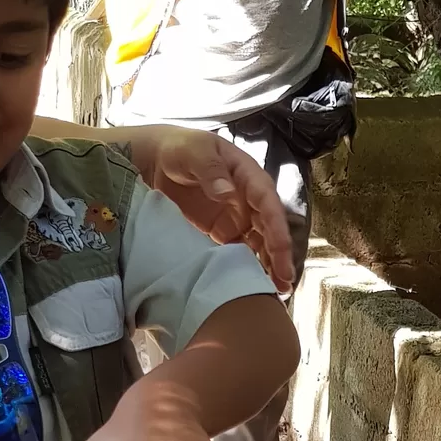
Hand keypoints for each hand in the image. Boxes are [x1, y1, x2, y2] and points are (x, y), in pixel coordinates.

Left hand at [129, 126, 294, 297]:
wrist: (156, 161)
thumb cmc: (179, 149)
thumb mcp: (194, 152)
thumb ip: (210, 170)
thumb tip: (227, 193)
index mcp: (247, 176)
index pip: (267, 202)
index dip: (275, 226)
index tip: (280, 249)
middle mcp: (248, 199)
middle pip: (269, 228)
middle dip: (278, 254)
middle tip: (284, 281)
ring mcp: (236, 217)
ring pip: (259, 243)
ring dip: (268, 265)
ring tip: (276, 291)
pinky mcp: (223, 232)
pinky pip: (239, 251)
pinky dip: (247, 268)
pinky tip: (251, 286)